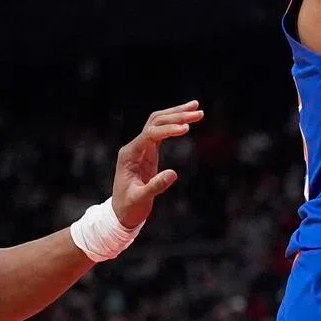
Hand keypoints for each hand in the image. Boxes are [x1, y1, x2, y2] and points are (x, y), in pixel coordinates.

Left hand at [111, 101, 203, 228]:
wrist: (121, 212)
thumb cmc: (129, 207)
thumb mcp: (141, 199)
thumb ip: (156, 186)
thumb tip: (173, 173)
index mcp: (129, 154)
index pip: (150, 133)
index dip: (168, 129)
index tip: (187, 129)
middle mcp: (134, 146)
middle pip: (155, 122)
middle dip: (177, 115)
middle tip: (199, 112)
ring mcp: (141, 147)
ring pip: (159, 122)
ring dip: (177, 114)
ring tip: (197, 107)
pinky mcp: (149, 151)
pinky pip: (162, 131)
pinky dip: (175, 123)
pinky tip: (187, 120)